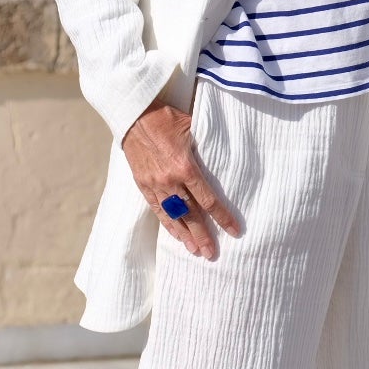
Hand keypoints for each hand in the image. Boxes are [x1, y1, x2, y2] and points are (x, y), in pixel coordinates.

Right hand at [121, 93, 241, 259]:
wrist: (134, 114)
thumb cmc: (167, 117)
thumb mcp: (193, 126)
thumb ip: (207, 146)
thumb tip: (228, 154)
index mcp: (185, 166)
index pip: (208, 200)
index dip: (223, 217)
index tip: (234, 231)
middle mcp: (170, 180)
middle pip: (190, 215)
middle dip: (203, 235)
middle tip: (212, 255)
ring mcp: (154, 184)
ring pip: (173, 216)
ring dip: (185, 235)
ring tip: (195, 251)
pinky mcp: (143, 184)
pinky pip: (157, 209)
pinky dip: (167, 223)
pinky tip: (176, 235)